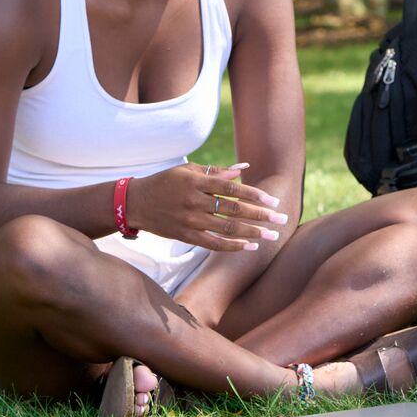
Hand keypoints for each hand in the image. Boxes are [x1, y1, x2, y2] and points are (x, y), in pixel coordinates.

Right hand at [123, 163, 289, 251]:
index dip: (253, 195)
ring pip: (225, 229)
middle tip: (281, 220)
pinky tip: (249, 246)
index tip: (273, 201)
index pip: (231, 189)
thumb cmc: (165, 182)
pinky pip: (212, 244)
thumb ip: (215, 172)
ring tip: (271, 236)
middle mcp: (194, 202)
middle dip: (260, 216)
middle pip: (233, 211)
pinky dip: (231, 246)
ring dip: (252, 233)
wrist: (135, 202)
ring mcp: (189, 221)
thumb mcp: (188, 170)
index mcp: (196, 182)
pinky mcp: (185, 236)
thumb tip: (243, 169)